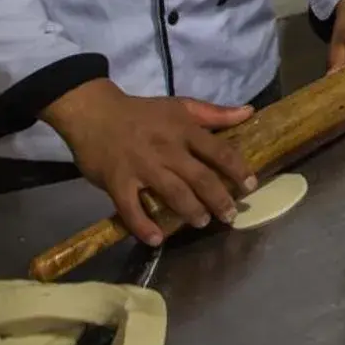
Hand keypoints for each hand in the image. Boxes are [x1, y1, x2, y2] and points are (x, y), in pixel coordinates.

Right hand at [42, 78, 255, 244]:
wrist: (93, 111)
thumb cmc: (141, 112)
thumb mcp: (180, 105)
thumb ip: (214, 113)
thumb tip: (249, 112)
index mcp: (184, 130)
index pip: (219, 152)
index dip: (238, 171)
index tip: (250, 187)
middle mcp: (167, 149)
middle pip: (200, 178)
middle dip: (219, 200)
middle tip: (230, 216)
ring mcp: (142, 167)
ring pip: (173, 194)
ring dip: (191, 212)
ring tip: (202, 222)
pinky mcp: (117, 182)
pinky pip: (131, 209)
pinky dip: (143, 226)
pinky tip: (156, 239)